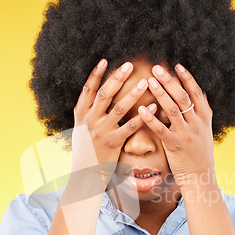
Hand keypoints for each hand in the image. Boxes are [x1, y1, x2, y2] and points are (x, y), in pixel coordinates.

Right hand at [71, 59, 156, 188]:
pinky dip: (143, 115)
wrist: (85, 174)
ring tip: (146, 82)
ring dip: (133, 93)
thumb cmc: (86, 149)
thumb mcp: (81, 128)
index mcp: (81, 114)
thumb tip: (92, 92)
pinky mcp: (114, 143)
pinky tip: (154, 106)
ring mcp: (102, 131)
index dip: (96, 74)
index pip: (88, 89)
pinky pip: (131, 126)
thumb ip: (87, 111)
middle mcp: (90, 120)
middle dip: (117, 78)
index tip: (106, 60)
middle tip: (130, 65)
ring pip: (119, 108)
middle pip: (104, 94)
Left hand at [138, 63, 214, 188]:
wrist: (201, 176)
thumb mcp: (205, 130)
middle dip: (170, 81)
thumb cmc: (199, 153)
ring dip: (161, 93)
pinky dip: (151, 118)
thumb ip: (201, 113)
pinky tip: (142, 109)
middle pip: (183, 97)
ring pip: (173, 109)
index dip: (186, 78)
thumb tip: (199, 93)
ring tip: (149, 81)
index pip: (196, 92)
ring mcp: (187, 134)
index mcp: (204, 117)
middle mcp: (197, 123)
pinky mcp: (175, 145)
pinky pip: (161, 129)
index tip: (176, 65)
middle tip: (157, 68)